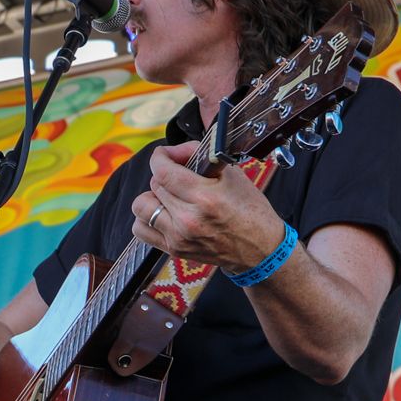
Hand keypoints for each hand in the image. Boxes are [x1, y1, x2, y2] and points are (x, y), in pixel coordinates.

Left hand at [134, 144, 285, 274]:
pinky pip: (141, 229)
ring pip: (142, 206)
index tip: (163, 155)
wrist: (260, 248)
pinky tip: (164, 214)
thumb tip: (174, 151)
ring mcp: (178, 237)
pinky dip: (148, 218)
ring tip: (170, 197)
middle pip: (154, 185)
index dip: (159, 157)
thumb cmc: (250, 210)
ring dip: (153, 197)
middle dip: (165, 176)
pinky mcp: (173, 249)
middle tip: (179, 177)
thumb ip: (200, 157)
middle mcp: (188, 219)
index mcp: (205, 198)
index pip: (163, 171)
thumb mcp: (233, 175)